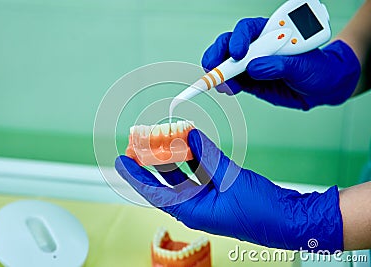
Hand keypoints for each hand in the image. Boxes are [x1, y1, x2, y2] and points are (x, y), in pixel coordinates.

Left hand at [115, 129, 342, 250]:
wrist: (290, 218)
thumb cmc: (262, 212)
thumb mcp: (230, 180)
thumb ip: (208, 156)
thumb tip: (190, 136)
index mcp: (193, 211)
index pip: (154, 192)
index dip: (136, 175)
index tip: (122, 160)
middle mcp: (196, 205)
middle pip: (167, 180)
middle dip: (154, 160)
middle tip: (143, 141)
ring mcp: (208, 197)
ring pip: (184, 172)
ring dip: (175, 155)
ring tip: (165, 136)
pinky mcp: (221, 189)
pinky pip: (201, 169)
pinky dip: (195, 155)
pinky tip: (190, 139)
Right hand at [201, 17, 360, 109]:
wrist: (323, 87)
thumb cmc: (318, 68)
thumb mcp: (304, 66)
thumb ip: (280, 66)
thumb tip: (254, 68)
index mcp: (272, 32)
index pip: (248, 29)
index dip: (239, 39)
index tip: (238, 53)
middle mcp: (257, 46)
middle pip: (229, 44)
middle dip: (218, 54)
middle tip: (213, 67)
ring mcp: (251, 64)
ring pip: (226, 63)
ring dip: (219, 73)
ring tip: (221, 85)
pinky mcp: (250, 81)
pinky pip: (233, 81)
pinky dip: (226, 86)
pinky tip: (227, 90)